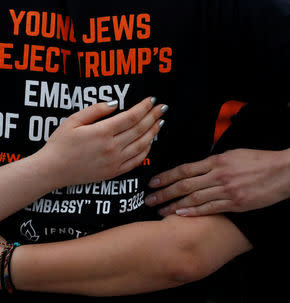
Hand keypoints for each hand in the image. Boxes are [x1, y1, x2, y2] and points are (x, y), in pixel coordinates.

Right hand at [38, 97, 166, 187]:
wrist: (53, 170)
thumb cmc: (60, 144)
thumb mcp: (72, 121)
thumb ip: (95, 110)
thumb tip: (115, 104)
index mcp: (102, 132)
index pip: (131, 117)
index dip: (144, 107)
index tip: (151, 100)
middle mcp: (111, 147)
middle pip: (140, 130)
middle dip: (153, 117)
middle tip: (162, 108)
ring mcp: (114, 161)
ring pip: (142, 145)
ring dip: (153, 132)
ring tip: (160, 122)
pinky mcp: (113, 172)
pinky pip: (136, 161)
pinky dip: (146, 150)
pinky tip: (150, 142)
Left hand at [145, 149, 289, 216]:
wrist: (283, 171)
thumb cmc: (258, 161)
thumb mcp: (232, 154)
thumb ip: (212, 162)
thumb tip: (195, 167)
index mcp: (216, 161)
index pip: (184, 169)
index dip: (166, 176)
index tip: (153, 182)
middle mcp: (218, 175)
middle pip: (184, 185)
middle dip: (164, 192)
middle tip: (149, 199)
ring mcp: (226, 190)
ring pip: (194, 198)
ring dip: (175, 205)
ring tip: (160, 210)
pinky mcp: (235, 203)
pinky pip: (210, 208)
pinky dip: (193, 212)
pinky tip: (180, 214)